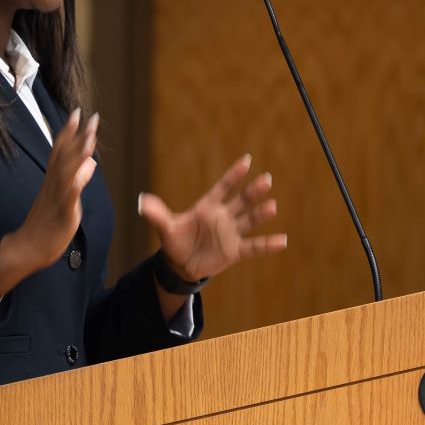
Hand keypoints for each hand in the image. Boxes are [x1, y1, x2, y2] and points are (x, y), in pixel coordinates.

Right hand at [0, 109, 98, 296]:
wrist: (28, 247)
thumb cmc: (46, 224)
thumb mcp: (66, 198)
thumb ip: (78, 178)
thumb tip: (92, 163)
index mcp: (54, 180)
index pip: (61, 150)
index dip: (69, 132)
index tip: (78, 113)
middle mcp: (54, 184)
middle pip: (65, 155)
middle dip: (78, 136)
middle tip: (90, 118)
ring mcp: (57, 198)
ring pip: (67, 172)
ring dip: (77, 154)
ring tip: (89, 139)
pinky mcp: (62, 214)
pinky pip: (68, 198)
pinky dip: (74, 186)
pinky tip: (81, 177)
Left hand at [138, 153, 286, 282]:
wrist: (181, 264)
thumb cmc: (175, 241)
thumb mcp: (165, 227)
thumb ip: (157, 214)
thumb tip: (142, 202)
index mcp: (207, 207)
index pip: (223, 187)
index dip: (233, 175)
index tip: (247, 160)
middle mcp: (223, 217)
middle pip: (241, 201)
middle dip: (252, 192)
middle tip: (265, 180)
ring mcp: (231, 233)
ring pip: (249, 220)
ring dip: (261, 214)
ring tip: (272, 205)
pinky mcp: (235, 250)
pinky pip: (254, 246)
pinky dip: (267, 244)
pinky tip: (282, 240)